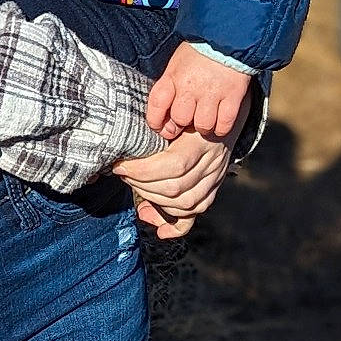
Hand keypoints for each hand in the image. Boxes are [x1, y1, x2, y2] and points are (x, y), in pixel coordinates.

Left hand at [112, 105, 244, 239]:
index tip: (121, 165)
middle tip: (124, 174)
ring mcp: (214, 178)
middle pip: (176, 188)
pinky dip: (176, 226)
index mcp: (200, 141)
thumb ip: (157, 122)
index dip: (143, 170)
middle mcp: (211, 163)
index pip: (173, 164)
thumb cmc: (189, 111)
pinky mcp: (212, 189)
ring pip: (186, 204)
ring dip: (154, 201)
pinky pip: (196, 214)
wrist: (220, 116)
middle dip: (142, 185)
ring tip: (135, 188)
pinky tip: (159, 229)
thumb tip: (127, 141)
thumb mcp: (176, 111)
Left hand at [145, 42, 251, 140]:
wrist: (227, 35)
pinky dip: (221, 128)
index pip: (157, 105)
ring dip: (203, 126)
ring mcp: (212, 92)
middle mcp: (190, 86)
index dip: (156, 121)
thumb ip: (170, 86)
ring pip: (203, 125)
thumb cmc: (199, 50)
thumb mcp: (176, 63)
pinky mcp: (232, 95)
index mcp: (172, 76)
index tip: (161, 127)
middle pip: (181, 119)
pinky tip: (219, 122)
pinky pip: (224, 124)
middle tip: (189, 119)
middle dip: (182, 123)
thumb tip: (166, 114)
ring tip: (205, 118)